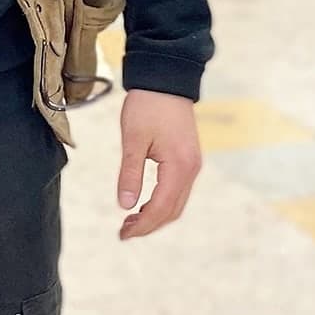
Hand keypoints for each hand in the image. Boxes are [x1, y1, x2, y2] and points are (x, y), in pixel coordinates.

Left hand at [115, 90, 202, 241]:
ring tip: (130, 221)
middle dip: (149, 226)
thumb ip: (130, 174)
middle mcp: (191, 169)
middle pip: (172, 211)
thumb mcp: (133, 139)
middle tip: (124, 232)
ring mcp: (192, 164)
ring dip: (155, 216)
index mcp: (179, 166)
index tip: (122, 234)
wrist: (166, 79)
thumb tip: (125, 205)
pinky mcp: (188, 159)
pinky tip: (144, 203)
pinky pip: (178, 190)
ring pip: (177, 203)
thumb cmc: (147, 106)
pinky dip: (162, 203)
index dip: (142, 226)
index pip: (161, 208)